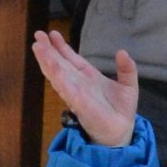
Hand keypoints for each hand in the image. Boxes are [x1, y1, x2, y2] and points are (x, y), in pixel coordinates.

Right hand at [32, 28, 137, 145]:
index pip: (71, 59)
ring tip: (39, 48)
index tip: (52, 33)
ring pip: (58, 75)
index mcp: (88, 77)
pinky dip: (60, 80)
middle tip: (37, 35)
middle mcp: (78, 84)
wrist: (121, 133)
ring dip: (48, 62)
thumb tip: (122, 51)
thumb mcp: (128, 85)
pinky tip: (52, 69)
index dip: (61, 46)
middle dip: (48, 51)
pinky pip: (68, 91)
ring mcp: (77, 94)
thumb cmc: (121, 111)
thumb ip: (126, 69)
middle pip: (59, 64)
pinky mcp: (80, 105)